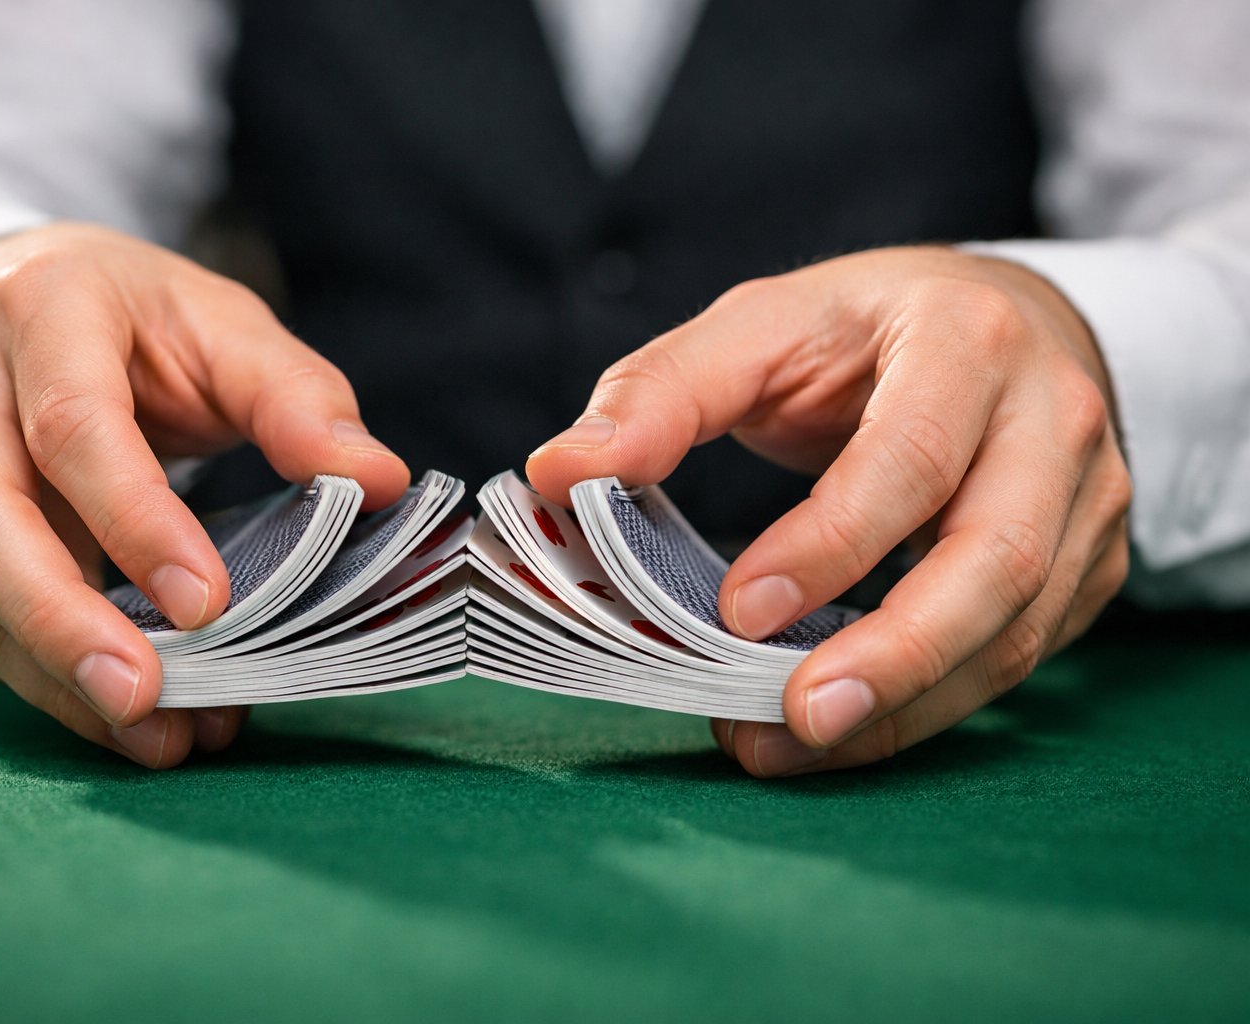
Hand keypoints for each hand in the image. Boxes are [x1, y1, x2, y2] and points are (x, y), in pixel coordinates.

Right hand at [0, 223, 409, 766]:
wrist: (12, 295)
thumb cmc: (136, 320)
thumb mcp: (227, 328)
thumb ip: (299, 401)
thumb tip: (380, 482)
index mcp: (39, 309)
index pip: (75, 428)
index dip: (136, 522)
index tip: (209, 605)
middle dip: (61, 625)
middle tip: (147, 705)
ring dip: (56, 675)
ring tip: (159, 736)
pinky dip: (38, 677)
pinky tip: (118, 716)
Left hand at [528, 247, 1130, 775]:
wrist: (1001, 325)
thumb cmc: (863, 332)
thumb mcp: (761, 326)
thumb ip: (661, 393)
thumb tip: (558, 472)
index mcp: (965, 340)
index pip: (910, 456)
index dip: (830, 541)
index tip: (739, 612)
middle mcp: (1050, 419)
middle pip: (998, 558)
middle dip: (895, 656)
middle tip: (792, 720)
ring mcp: (1088, 496)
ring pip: (1017, 628)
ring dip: (907, 704)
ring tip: (791, 742)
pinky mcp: (1091, 562)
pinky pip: (1022, 654)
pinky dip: (932, 703)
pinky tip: (846, 725)